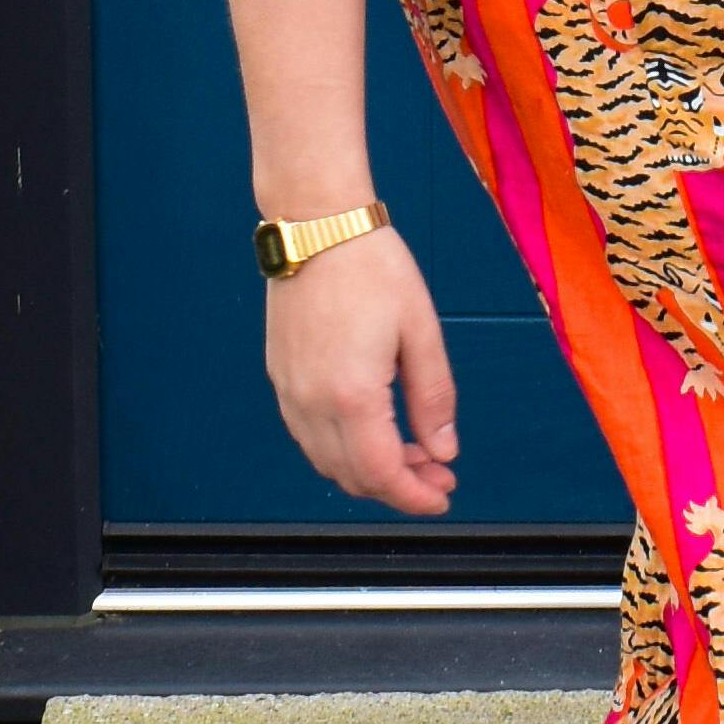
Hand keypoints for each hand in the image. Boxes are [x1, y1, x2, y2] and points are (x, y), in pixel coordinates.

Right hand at [263, 227, 458, 512]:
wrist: (318, 226)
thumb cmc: (372, 266)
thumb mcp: (421, 332)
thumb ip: (433, 398)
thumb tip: (443, 450)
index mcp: (351, 394)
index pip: (382, 474)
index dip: (414, 497)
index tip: (442, 497)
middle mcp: (311, 401)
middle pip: (352, 477)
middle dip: (398, 487)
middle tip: (437, 472)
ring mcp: (289, 391)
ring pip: (326, 462)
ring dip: (369, 471)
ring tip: (411, 452)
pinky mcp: (280, 377)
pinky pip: (308, 436)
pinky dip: (341, 449)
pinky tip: (373, 430)